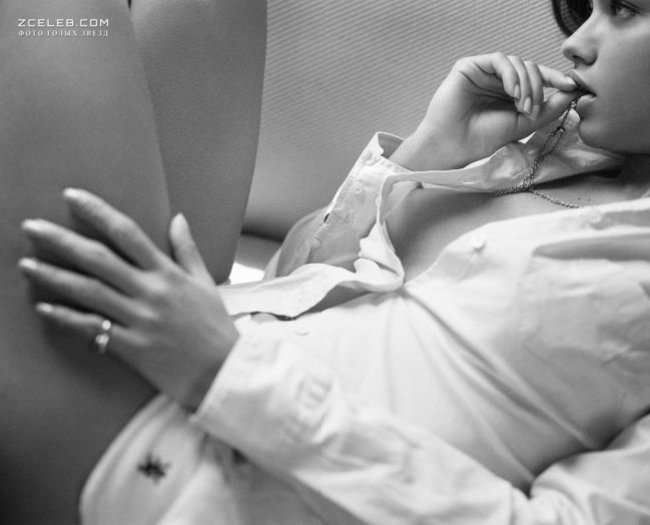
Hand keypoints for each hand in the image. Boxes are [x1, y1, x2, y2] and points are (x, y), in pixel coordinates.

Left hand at [18, 188, 238, 411]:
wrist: (223, 371)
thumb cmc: (214, 326)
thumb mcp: (206, 282)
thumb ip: (187, 249)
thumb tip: (177, 217)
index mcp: (169, 273)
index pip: (128, 234)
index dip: (98, 212)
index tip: (72, 196)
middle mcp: (151, 292)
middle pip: (99, 259)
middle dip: (62, 240)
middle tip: (31, 227)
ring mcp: (140, 319)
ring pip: (89, 292)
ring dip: (54, 277)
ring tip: (26, 265)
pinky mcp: (132, 347)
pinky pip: (93, 329)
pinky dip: (66, 318)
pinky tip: (43, 309)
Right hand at [390, 53, 578, 169]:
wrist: (452, 146)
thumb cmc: (480, 139)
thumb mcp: (521, 124)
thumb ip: (547, 109)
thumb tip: (573, 91)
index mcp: (508, 94)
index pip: (537, 79)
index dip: (555, 79)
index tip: (572, 86)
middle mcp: (497, 81)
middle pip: (530, 69)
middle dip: (539, 87)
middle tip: (533, 110)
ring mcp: (483, 73)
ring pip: (518, 63)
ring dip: (527, 83)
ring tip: (522, 106)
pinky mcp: (469, 66)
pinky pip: (499, 60)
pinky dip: (512, 74)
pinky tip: (512, 92)